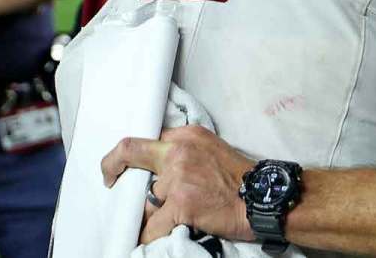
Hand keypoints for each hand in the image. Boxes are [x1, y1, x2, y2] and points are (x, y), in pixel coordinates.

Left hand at [101, 125, 255, 244]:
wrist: (265, 198)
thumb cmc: (242, 179)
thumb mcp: (213, 149)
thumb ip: (185, 151)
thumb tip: (159, 168)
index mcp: (187, 136)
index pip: (145, 139)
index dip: (126, 156)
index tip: (116, 168)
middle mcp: (180, 151)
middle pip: (131, 156)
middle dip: (113, 170)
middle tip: (110, 183)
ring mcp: (179, 178)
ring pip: (145, 200)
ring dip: (150, 214)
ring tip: (164, 220)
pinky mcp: (182, 204)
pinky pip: (153, 226)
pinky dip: (150, 236)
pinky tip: (155, 237)